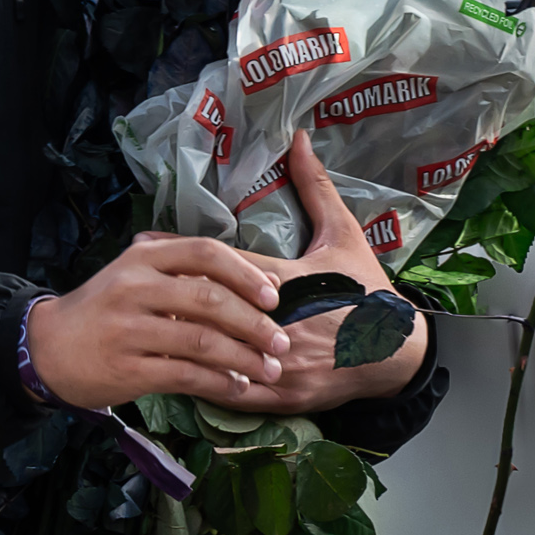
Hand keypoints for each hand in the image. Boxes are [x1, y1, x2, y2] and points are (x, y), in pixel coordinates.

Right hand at [26, 233, 287, 410]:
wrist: (46, 348)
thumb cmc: (106, 310)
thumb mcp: (138, 276)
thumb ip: (188, 274)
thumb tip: (261, 280)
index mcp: (143, 257)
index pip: (205, 252)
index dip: (246, 273)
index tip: (275, 295)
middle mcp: (134, 287)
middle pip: (210, 299)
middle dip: (255, 323)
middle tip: (282, 342)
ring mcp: (128, 328)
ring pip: (201, 340)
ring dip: (244, 358)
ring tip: (270, 369)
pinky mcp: (125, 368)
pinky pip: (184, 375)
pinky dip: (218, 382)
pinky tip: (237, 387)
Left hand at [135, 131, 426, 409]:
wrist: (400, 351)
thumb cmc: (368, 290)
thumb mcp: (345, 235)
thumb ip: (315, 188)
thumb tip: (298, 138)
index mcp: (294, 280)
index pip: (229, 264)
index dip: (184, 253)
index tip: (145, 243)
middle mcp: (285, 322)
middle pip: (212, 312)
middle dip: (171, 300)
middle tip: (134, 289)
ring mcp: (284, 363)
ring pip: (218, 356)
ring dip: (183, 344)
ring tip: (146, 329)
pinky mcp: (285, 396)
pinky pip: (234, 391)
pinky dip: (205, 382)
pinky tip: (178, 372)